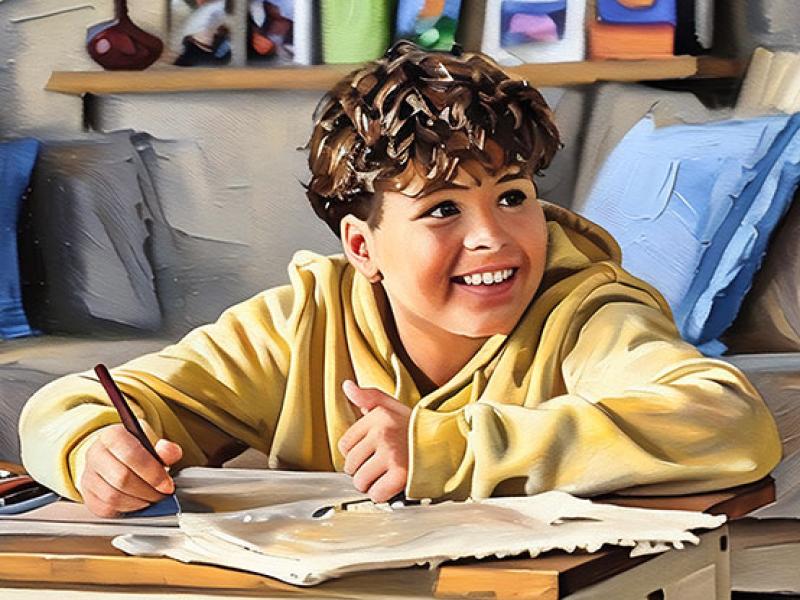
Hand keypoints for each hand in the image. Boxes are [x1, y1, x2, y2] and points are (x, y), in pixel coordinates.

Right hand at [78, 423, 181, 517]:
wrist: (114, 457)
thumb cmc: (135, 449)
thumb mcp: (153, 442)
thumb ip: (165, 449)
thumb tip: (169, 452)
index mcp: (112, 436)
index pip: (130, 454)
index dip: (152, 472)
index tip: (167, 485)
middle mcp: (95, 454)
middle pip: (122, 478)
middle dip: (148, 490)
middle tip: (162, 494)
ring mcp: (88, 476)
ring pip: (113, 497)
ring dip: (139, 502)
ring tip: (152, 498)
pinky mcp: (87, 496)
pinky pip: (106, 509)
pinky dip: (126, 510)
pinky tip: (138, 503)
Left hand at [337, 380, 410, 502]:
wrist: (449, 444)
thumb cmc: (419, 429)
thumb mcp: (394, 406)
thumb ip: (369, 397)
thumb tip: (347, 386)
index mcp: (378, 416)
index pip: (344, 445)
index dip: (357, 453)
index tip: (373, 452)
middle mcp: (383, 433)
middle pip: (350, 465)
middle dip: (363, 470)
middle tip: (381, 466)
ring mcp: (391, 454)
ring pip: (360, 481)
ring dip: (371, 484)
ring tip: (386, 475)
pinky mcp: (401, 474)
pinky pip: (376, 494)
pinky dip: (382, 495)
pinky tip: (393, 485)